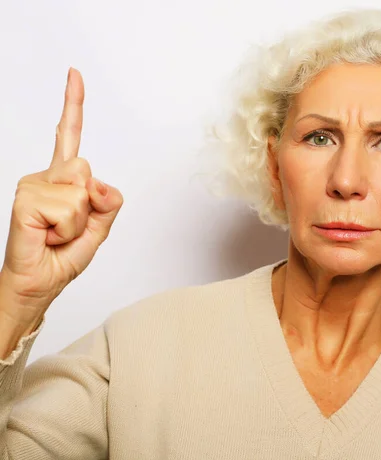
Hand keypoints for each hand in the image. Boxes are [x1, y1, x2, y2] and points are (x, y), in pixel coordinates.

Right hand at [0, 68, 123, 326]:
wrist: (39, 284)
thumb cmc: (61, 257)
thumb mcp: (99, 230)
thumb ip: (108, 203)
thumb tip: (99, 182)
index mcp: (63, 179)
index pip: (69, 136)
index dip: (72, 104)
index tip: (74, 73)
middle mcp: (45, 176)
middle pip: (87, 171)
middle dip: (90, 207)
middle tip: (68, 228)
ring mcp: (32, 186)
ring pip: (80, 191)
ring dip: (79, 222)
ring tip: (57, 233)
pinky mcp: (26, 199)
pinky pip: (70, 207)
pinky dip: (68, 229)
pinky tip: (49, 235)